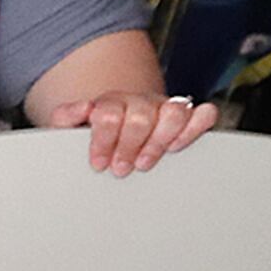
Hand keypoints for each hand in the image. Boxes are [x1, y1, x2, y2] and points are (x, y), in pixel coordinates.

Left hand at [51, 90, 215, 175]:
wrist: (117, 123)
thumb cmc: (95, 132)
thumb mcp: (71, 126)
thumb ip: (66, 116)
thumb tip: (78, 110)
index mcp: (111, 102)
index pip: (109, 114)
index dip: (103, 141)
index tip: (99, 163)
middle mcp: (140, 102)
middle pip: (141, 116)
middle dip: (129, 146)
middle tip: (120, 168)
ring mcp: (165, 108)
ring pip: (173, 112)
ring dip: (160, 141)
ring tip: (145, 162)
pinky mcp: (187, 118)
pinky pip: (203, 114)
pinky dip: (196, 128)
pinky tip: (178, 146)